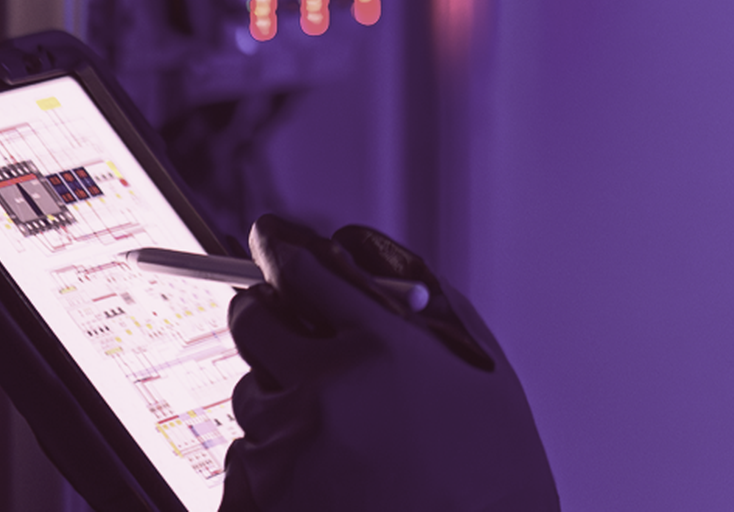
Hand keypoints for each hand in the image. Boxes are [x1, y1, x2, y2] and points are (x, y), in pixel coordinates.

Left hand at [219, 216, 561, 511]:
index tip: (267, 246)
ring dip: (282, 410)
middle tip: (295, 344)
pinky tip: (326, 484)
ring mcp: (286, 453)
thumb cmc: (492, 472)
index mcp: (383, 350)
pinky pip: (241, 464)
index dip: (279, 255)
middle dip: (268, 326)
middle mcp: (326, 393)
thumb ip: (418, 305)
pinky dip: (272, 469)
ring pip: (250, 402)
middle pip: (253, 325)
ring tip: (342, 447)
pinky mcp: (261, 501)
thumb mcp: (478, 371)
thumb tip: (357, 255)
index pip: (300, 274)